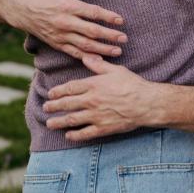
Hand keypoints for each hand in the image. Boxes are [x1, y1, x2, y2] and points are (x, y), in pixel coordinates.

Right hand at [3, 0, 127, 59]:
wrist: (23, 11)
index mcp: (68, 7)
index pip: (93, 12)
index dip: (108, 17)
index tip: (121, 21)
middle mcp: (65, 22)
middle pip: (91, 31)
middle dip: (110, 35)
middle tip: (124, 38)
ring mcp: (61, 35)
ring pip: (85, 45)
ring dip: (103, 49)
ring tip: (118, 51)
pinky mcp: (57, 44)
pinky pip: (74, 53)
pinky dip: (87, 57)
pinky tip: (100, 60)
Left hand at [43, 56, 166, 140]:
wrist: (147, 103)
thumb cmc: (133, 84)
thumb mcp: (116, 70)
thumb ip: (99, 65)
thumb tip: (86, 57)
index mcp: (94, 85)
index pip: (70, 88)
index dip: (58, 91)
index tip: (51, 94)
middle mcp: (92, 101)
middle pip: (67, 104)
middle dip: (54, 106)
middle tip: (46, 108)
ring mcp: (96, 116)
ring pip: (72, 120)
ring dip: (59, 122)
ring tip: (50, 123)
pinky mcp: (103, 128)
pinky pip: (85, 133)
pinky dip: (75, 135)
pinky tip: (68, 135)